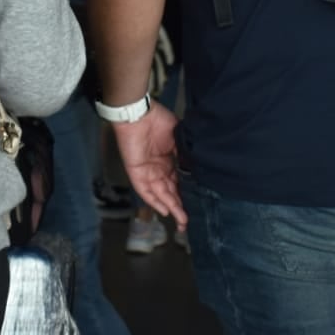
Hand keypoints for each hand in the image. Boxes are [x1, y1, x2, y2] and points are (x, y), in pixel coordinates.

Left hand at [112, 101, 185, 230]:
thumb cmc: (158, 120)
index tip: (197, 204)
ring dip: (170, 207)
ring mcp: (147, 171)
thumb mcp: (178, 137)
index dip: (187, 194)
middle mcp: (159, 168)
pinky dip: (154, 201)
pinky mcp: (136, 172)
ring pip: (160, 194)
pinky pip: (145, 190)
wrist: (139, 113)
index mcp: (169, 160)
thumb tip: (196, 169)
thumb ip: (185, 154)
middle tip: (187, 221)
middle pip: (170, 192)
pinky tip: (164, 210)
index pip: (179, 182)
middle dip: (179, 207)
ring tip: (181, 220)